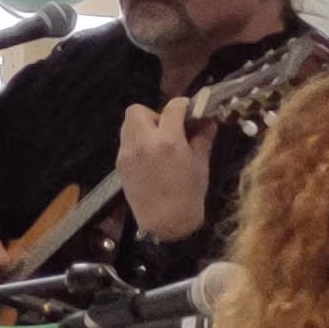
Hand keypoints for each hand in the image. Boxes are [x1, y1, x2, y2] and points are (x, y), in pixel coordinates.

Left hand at [114, 100, 211, 242]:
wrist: (166, 222)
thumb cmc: (189, 194)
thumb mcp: (201, 163)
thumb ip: (203, 138)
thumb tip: (208, 121)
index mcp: (168, 141)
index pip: (172, 108)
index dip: (182, 105)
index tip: (189, 111)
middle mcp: (143, 142)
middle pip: (137, 110)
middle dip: (154, 114)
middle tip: (168, 129)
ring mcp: (127, 153)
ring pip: (127, 125)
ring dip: (143, 127)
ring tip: (159, 143)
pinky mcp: (120, 164)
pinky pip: (126, 143)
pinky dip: (137, 143)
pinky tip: (150, 158)